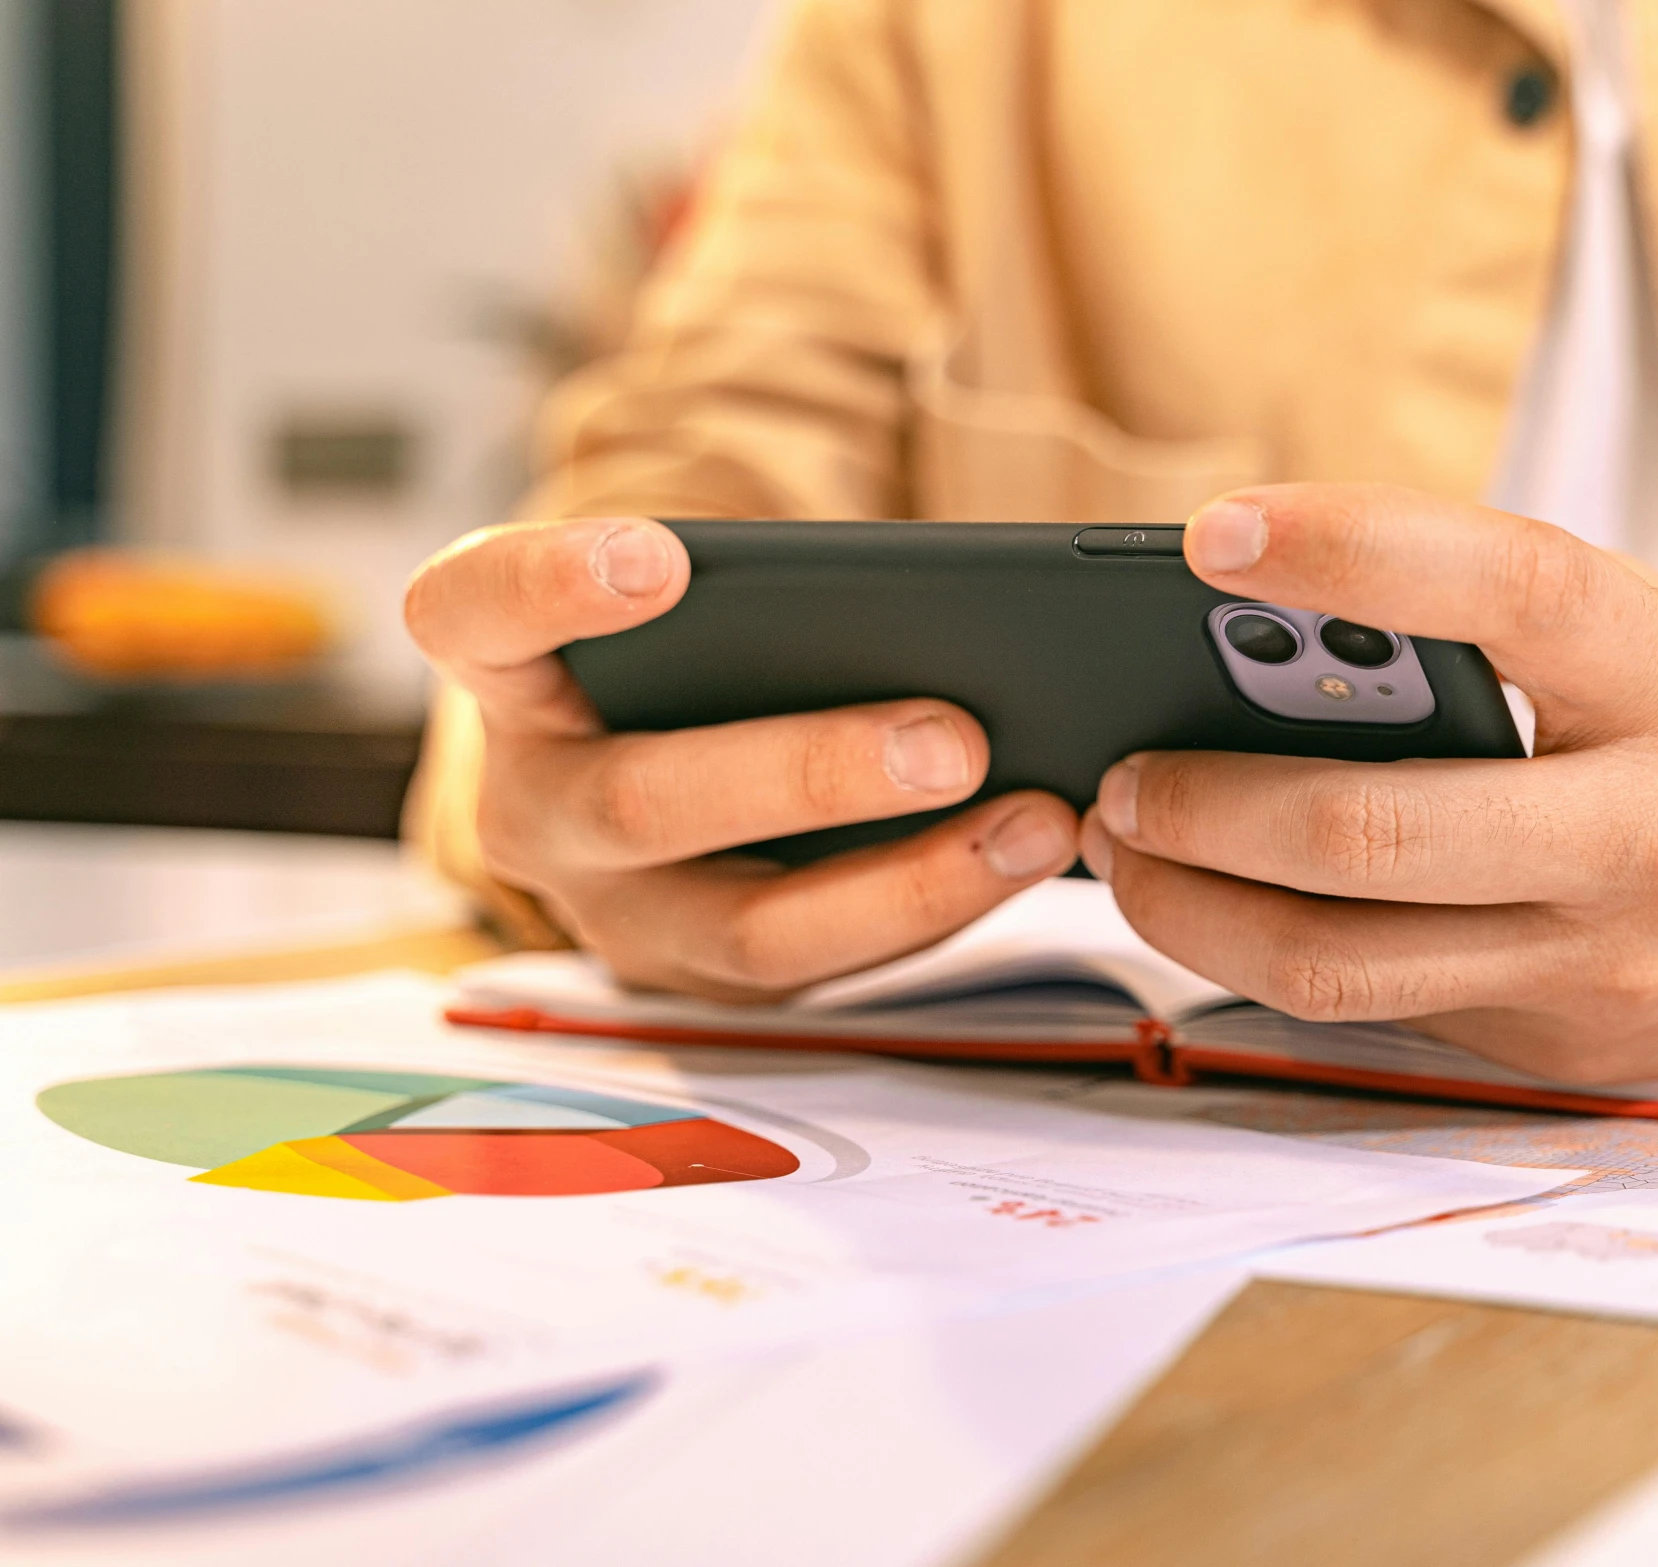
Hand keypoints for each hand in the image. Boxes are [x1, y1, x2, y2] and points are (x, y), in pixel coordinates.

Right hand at [405, 518, 1077, 998]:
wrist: (663, 750)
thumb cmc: (693, 650)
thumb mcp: (701, 604)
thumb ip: (769, 593)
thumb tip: (960, 606)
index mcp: (508, 675)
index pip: (472, 614)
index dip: (550, 586)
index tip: (660, 556)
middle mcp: (536, 804)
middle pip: (645, 801)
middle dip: (813, 775)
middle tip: (953, 737)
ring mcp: (614, 911)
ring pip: (748, 929)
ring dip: (911, 880)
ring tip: (1038, 820)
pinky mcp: (703, 980)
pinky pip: (824, 966)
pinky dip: (936, 908)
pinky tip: (1026, 853)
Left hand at [1081, 485, 1657, 1081]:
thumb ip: (1498, 643)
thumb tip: (1265, 644)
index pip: (1505, 592)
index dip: (1348, 549)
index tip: (1212, 534)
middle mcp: (1652, 837)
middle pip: (1365, 830)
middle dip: (1194, 802)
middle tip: (1117, 771)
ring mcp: (1607, 970)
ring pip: (1335, 960)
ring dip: (1190, 905)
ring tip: (1130, 851)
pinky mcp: (1572, 1057)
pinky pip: (1380, 1011)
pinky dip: (1280, 955)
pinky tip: (1230, 909)